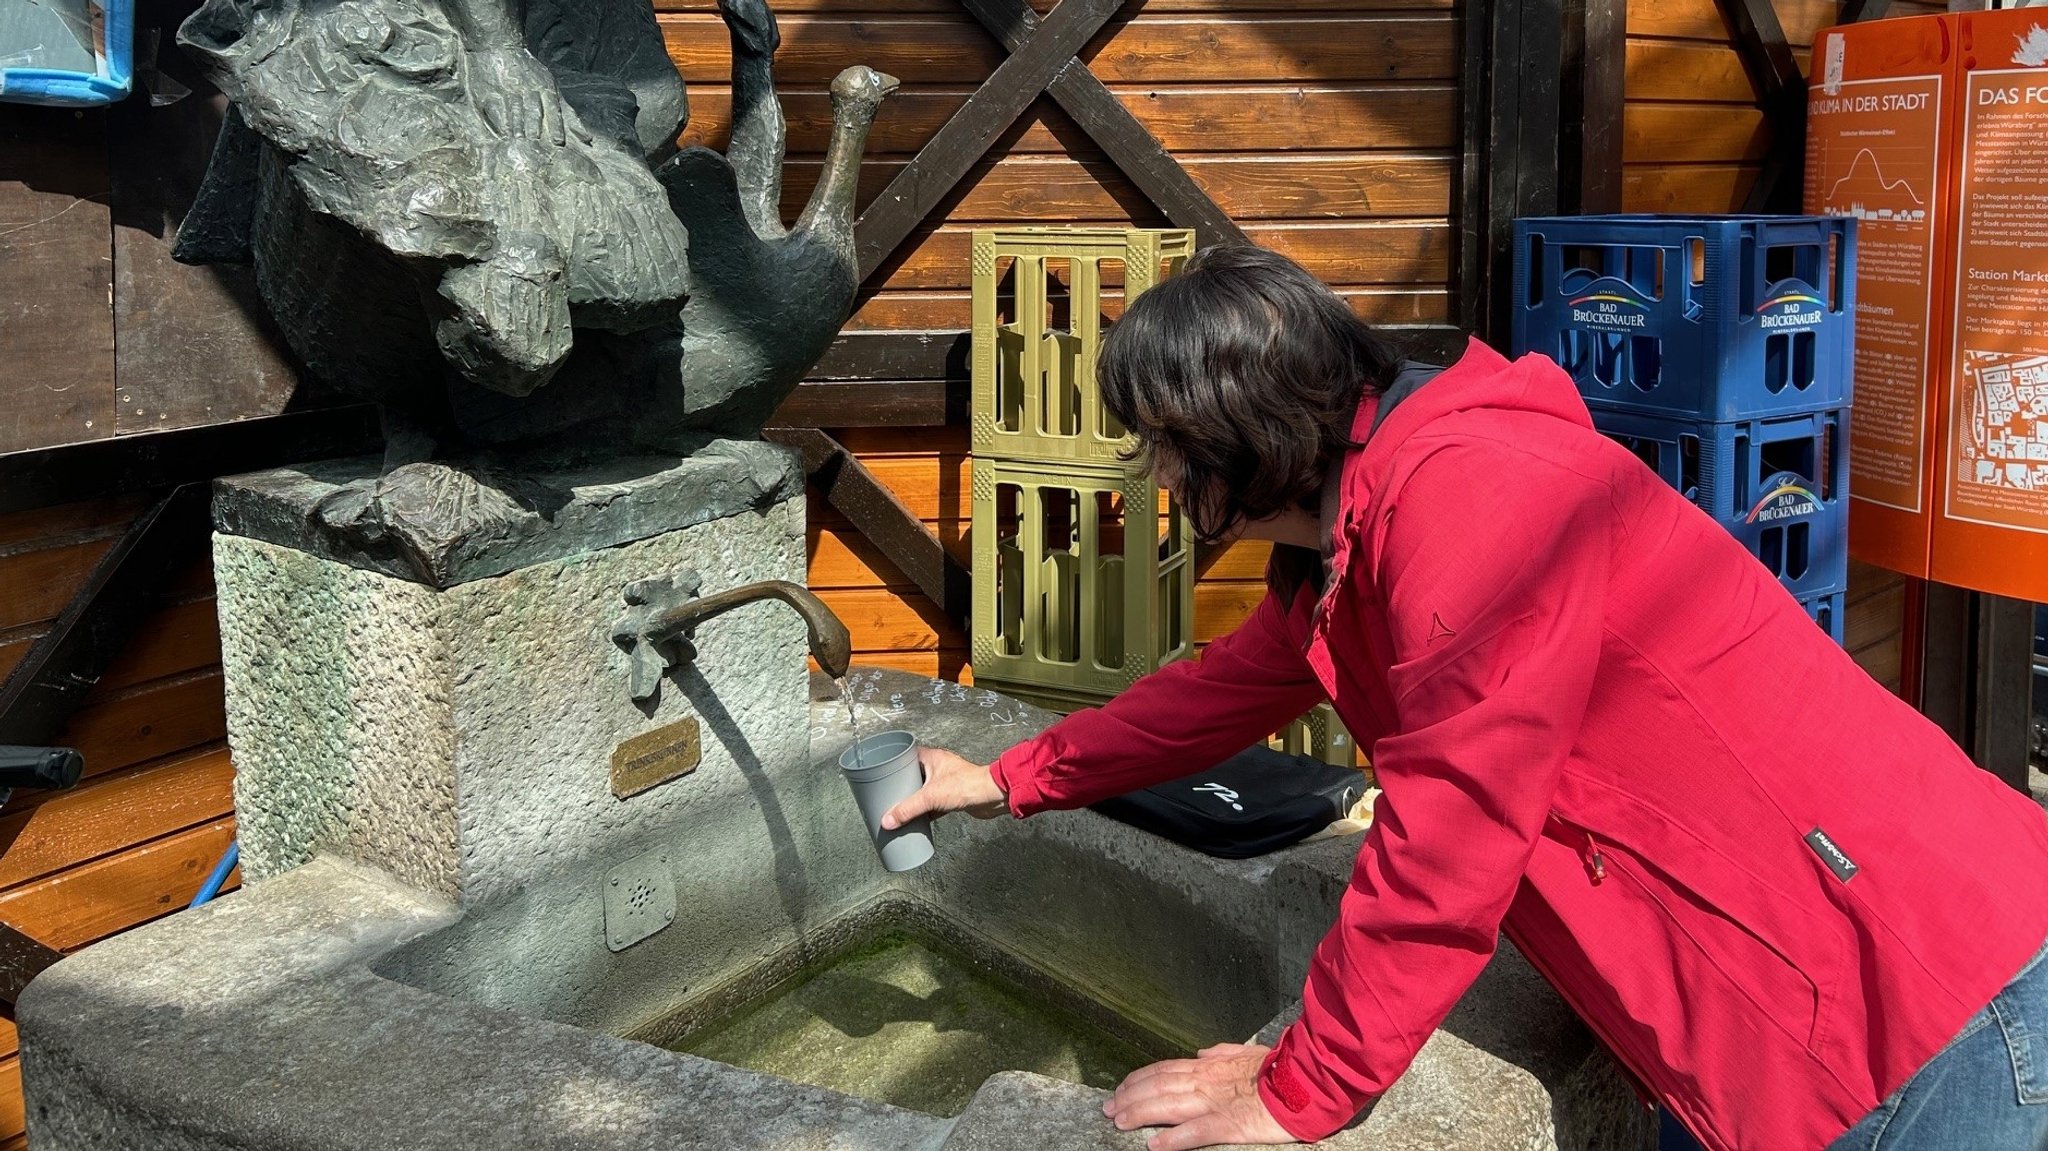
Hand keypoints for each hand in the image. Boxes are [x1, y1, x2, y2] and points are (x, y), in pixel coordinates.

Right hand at [879, 747, 1006, 828]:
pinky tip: (916, 818)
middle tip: (887, 793)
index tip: (881, 771)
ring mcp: (946, 781)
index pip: (907, 754)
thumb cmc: (967, 785)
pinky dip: (925, 810)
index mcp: (932, 757)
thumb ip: (908, 809)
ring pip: (923, 789)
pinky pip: (933, 802)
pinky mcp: (952, 796)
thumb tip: (888, 821)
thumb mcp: (930, 797)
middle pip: (914, 774)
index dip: (895, 761)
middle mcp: (938, 767)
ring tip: (898, 806)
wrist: (992, 796)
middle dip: (902, 784)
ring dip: (914, 798)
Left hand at [1105, 1043, 1296, 1150]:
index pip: (1164, 1069)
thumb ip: (1221, 1052)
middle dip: (1129, 1097)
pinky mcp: (1230, 1125)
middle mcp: (1206, 1081)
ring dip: (1140, 1113)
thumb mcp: (1247, 1053)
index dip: (1139, 1078)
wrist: (1306, 1080)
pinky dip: (1174, 1139)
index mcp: (1210, 1066)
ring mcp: (1216, 1102)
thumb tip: (1200, 1053)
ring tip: (1119, 1122)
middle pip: (1158, 1087)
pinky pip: (1196, 1132)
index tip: (1120, 1087)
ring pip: (1168, 1106)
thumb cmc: (1280, 1068)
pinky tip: (1155, 1146)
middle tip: (1107, 1108)